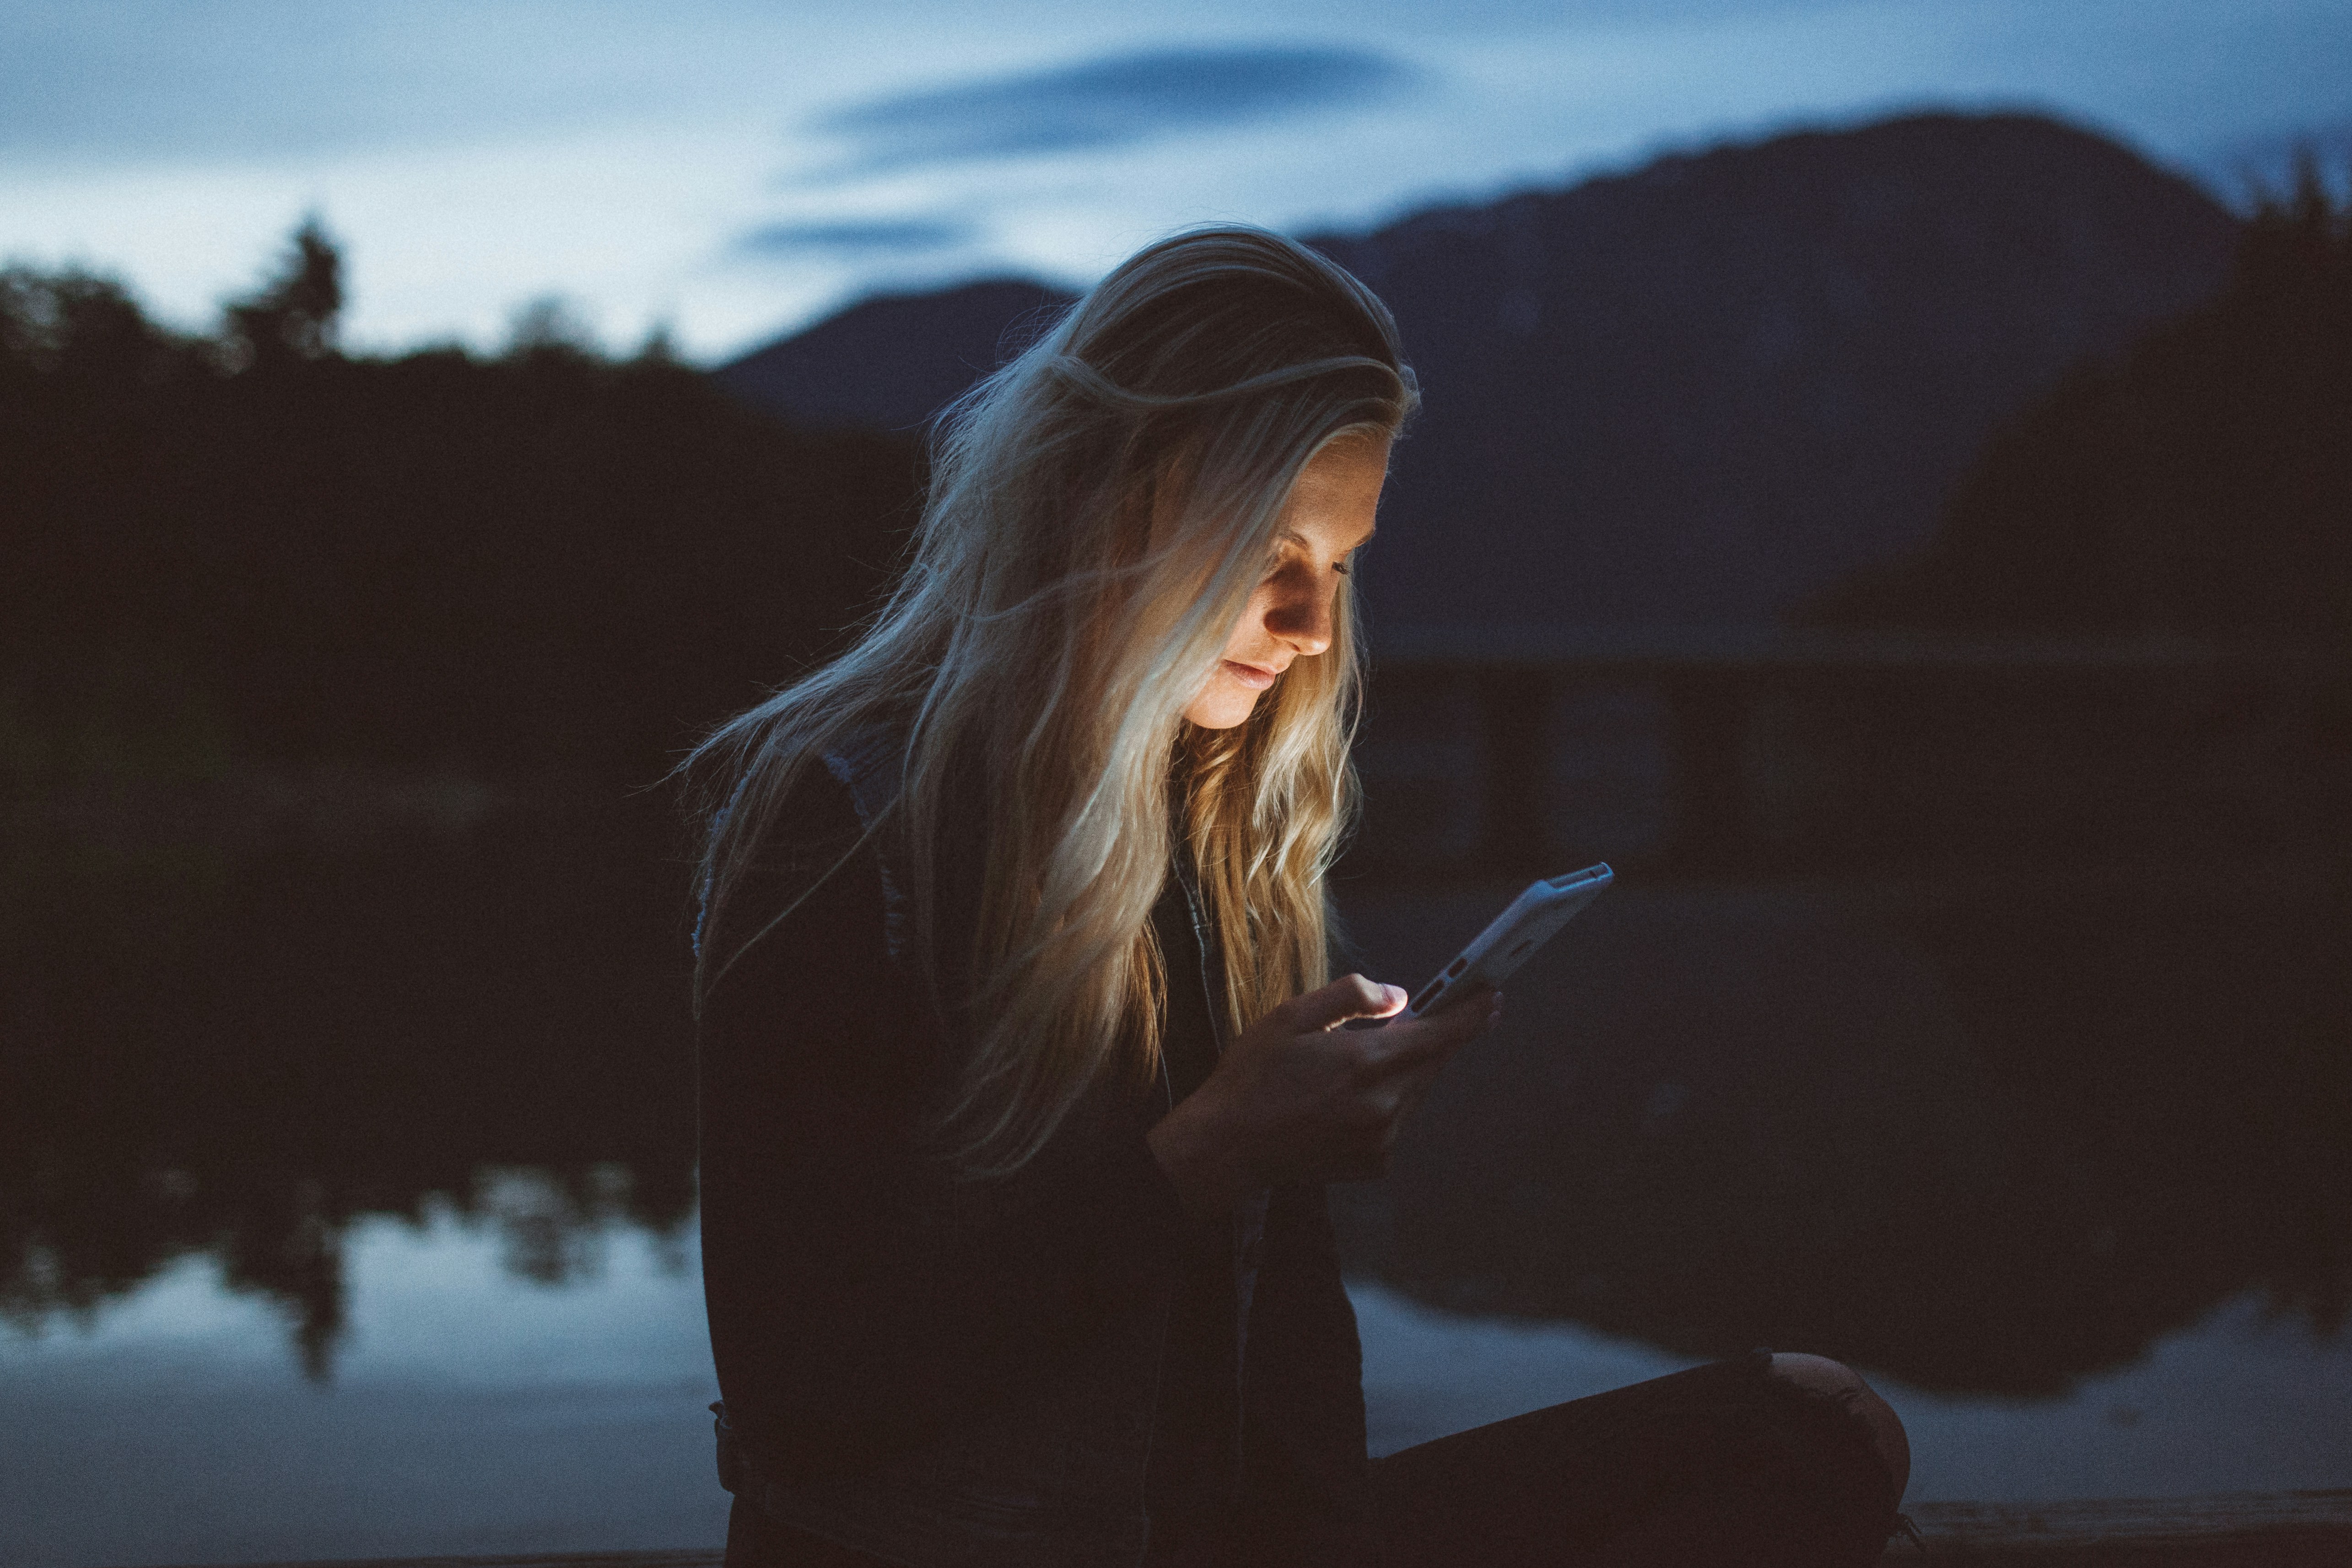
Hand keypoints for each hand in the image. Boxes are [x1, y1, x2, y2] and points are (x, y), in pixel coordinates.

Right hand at [1145, 972, 1501, 1216]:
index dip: (1472, 1013)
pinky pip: (1396, 1122)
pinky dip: (1385, 1104)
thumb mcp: (1292, 1016)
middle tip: (1422, 1019)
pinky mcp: (1374, 1163)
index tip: (1493, 996)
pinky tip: (1343, 1100)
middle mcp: (1383, 1105)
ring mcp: (1381, 1139)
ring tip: (1356, 1064)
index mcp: (1366, 1062)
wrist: (1228, 1147)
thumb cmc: (1253, 1075)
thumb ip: (1352, 998)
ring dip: (1404, 1072)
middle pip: (1433, 1063)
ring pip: (1415, 1093)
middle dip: (1434, 1039)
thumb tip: (1401, 998)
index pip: (1441, 1034)